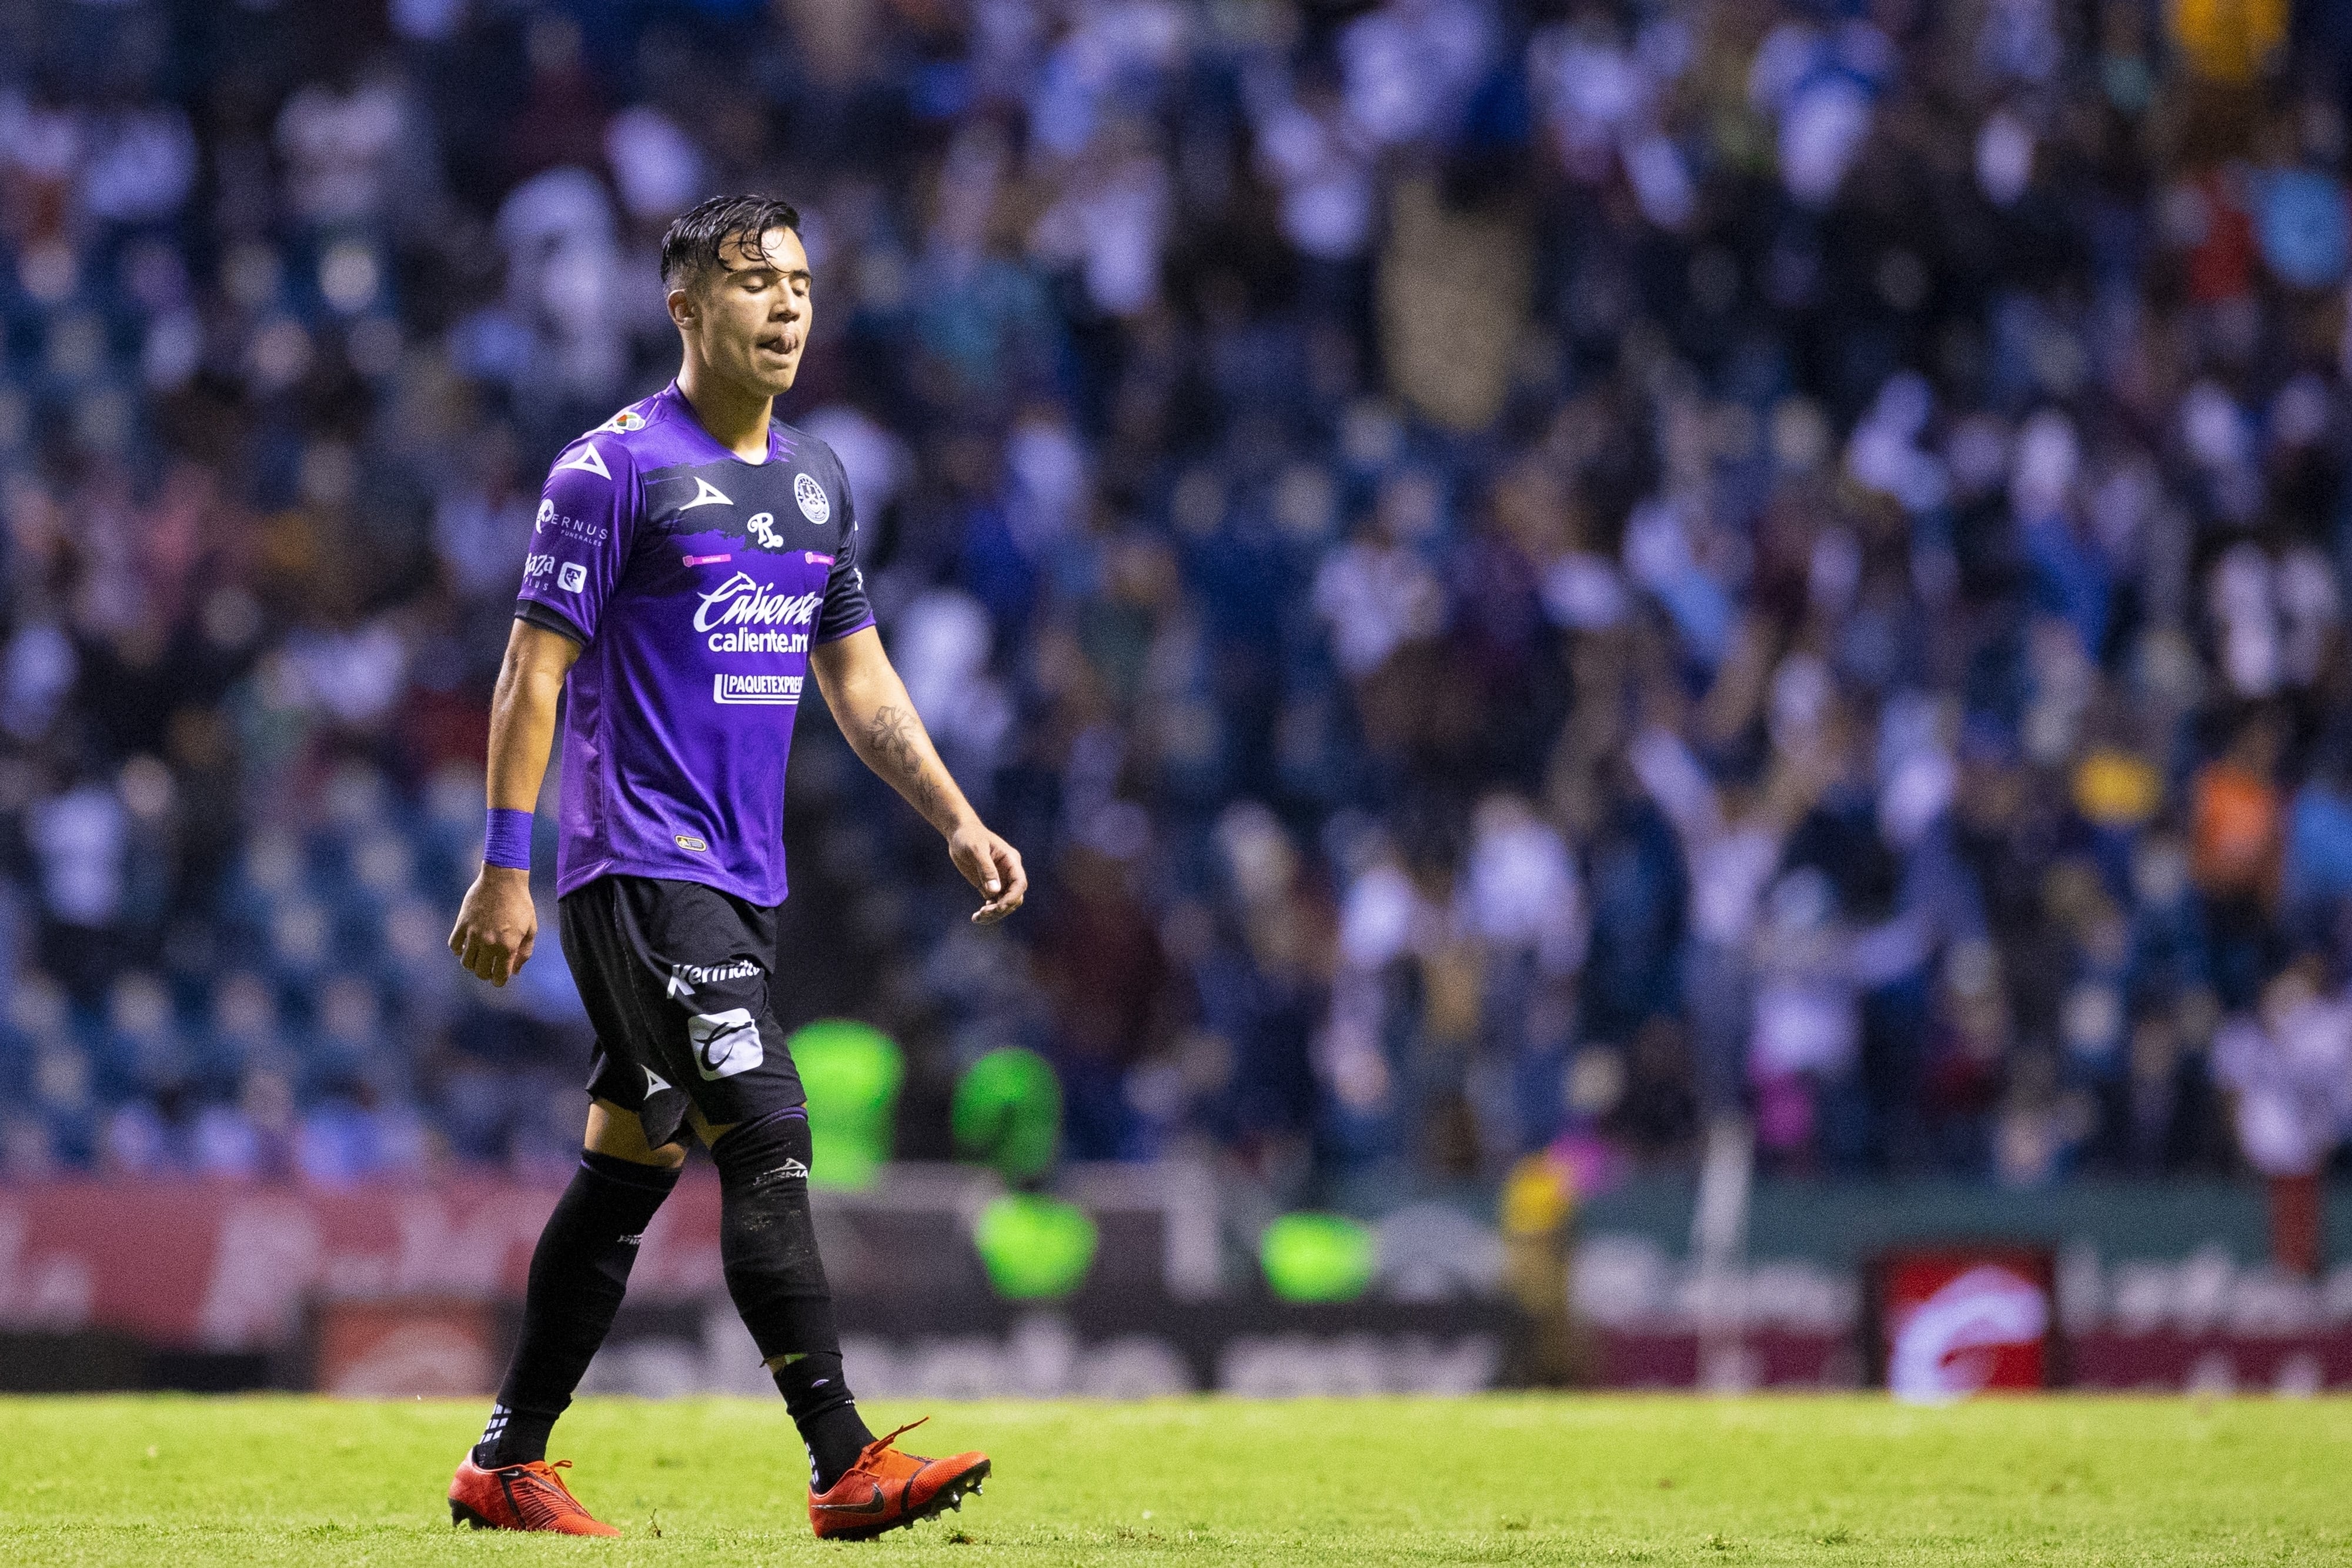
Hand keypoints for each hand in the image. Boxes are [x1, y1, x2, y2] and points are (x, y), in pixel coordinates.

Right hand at [449, 865, 537, 985]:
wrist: (503, 880)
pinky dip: (458, 950)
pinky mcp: (462, 924)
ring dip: (472, 964)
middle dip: (486, 974)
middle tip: (490, 968)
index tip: (499, 979)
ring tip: (479, 957)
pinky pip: (454, 946)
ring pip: (466, 963)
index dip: (499, 981)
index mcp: (508, 946)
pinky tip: (466, 946)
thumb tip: (515, 972)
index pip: (499, 976)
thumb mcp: (531, 929)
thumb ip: (524, 952)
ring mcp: (473, 934)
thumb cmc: (521, 904)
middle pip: (481, 972)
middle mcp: (489, 943)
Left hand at [947, 818, 1026, 923]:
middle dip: (1002, 908)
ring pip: (1004, 902)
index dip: (1012, 897)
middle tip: (983, 913)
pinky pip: (994, 902)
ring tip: (978, 918)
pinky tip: (977, 916)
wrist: (958, 833)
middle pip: (1014, 897)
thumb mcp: (976, 849)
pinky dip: (988, 911)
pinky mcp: (988, 885)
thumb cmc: (968, 836)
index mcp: (1011, 861)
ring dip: (994, 913)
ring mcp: (999, 879)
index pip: (1020, 883)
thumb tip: (994, 891)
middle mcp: (1008, 872)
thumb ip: (986, 869)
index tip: (999, 907)